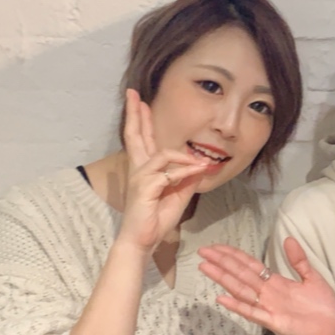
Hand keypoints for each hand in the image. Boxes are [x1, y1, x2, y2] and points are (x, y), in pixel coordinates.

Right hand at [116, 89, 207, 250]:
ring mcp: (140, 177)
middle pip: (135, 135)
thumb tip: (200, 163)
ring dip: (184, 156)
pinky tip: (196, 172)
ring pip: (161, 154)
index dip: (141, 120)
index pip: (141, 139)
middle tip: (133, 93)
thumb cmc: (157, 218)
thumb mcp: (178, 194)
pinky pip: (169, 173)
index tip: (142, 102)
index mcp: (144, 169)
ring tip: (200, 161)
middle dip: (136, 113)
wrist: (143, 240)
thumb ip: (186, 177)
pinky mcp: (145, 187)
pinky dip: (185, 172)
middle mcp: (138, 169)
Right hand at [199, 237, 334, 334]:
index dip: (234, 255)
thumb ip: (299, 261)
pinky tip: (221, 298)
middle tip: (202, 251)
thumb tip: (288, 238)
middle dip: (222, 263)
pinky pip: (253, 313)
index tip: (217, 246)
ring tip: (205, 267)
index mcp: (276, 283)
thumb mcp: (313, 278)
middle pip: (241, 275)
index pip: (250, 266)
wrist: (332, 333)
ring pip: (242, 291)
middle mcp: (268, 294)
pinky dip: (238, 306)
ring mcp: (269, 308)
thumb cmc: (323, 308)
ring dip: (224, 279)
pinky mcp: (275, 322)